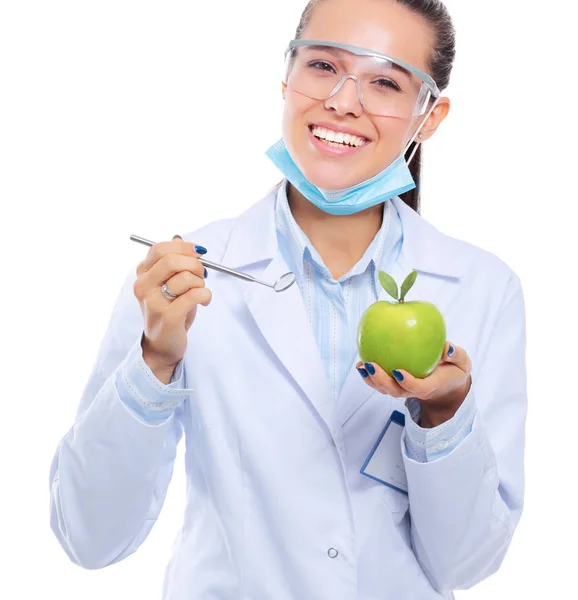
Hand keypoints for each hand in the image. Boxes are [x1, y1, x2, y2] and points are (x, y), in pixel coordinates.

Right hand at [133, 234, 211, 369]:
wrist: (163, 344)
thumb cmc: (170, 310)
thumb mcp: (169, 283)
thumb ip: (174, 262)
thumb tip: (184, 241)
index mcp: (142, 274)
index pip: (161, 249)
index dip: (183, 248)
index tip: (198, 254)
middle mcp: (143, 286)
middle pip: (171, 260)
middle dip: (194, 264)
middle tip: (202, 274)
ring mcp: (153, 302)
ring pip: (185, 278)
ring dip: (201, 283)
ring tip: (200, 292)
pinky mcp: (168, 316)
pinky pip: (194, 295)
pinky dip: (205, 295)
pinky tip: (204, 301)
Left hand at [356, 342, 471, 426]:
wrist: (447, 386)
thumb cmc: (453, 370)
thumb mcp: (462, 362)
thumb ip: (456, 355)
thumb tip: (445, 348)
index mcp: (431, 386)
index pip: (418, 388)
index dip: (407, 383)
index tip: (398, 371)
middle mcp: (414, 390)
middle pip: (395, 391)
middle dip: (381, 380)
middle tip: (370, 365)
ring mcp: (403, 389)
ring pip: (385, 389)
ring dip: (371, 379)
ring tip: (361, 365)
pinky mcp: (395, 385)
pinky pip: (380, 383)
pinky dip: (369, 375)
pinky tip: (360, 362)